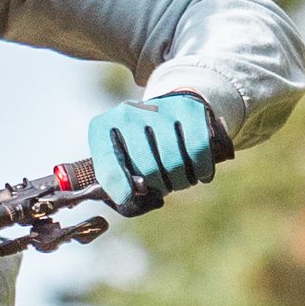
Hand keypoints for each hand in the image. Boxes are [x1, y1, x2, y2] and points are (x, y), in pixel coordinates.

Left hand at [87, 87, 219, 216]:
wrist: (166, 112)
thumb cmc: (138, 151)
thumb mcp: (120, 168)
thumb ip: (121, 190)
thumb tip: (134, 194)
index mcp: (103, 128)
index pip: (109, 165)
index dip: (120, 188)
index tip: (129, 197)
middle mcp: (129, 113)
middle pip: (147, 168)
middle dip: (158, 186)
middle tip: (161, 186)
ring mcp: (159, 109)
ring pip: (174, 161)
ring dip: (180, 181)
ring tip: (178, 180)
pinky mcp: (188, 108)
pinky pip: (198, 149)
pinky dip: (201, 169)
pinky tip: (199, 174)